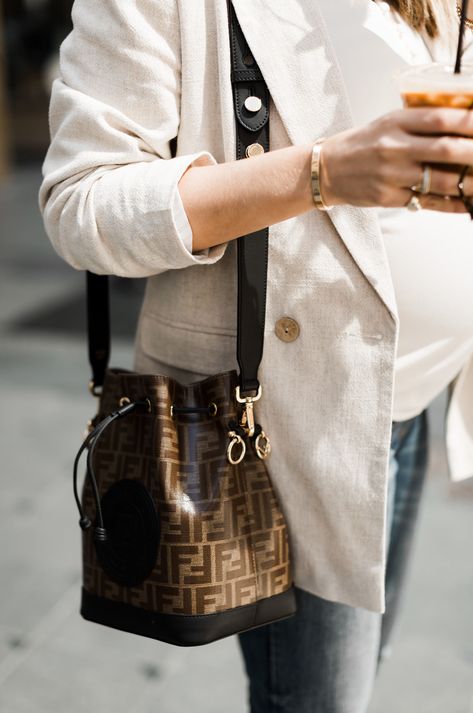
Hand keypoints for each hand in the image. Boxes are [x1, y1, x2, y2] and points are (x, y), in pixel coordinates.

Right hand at [319, 107, 472, 212]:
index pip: (439, 119)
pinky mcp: (388, 198)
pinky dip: (451, 205)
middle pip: (444, 150)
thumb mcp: (389, 122)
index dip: (468, 122)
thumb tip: (464, 123)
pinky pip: (426, 202)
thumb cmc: (364, 144)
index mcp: (395, 123)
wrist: (328, 169)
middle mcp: (393, 148)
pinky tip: (467, 205)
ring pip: (438, 181)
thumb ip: (421, 122)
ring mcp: (391, 176)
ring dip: (467, 183)